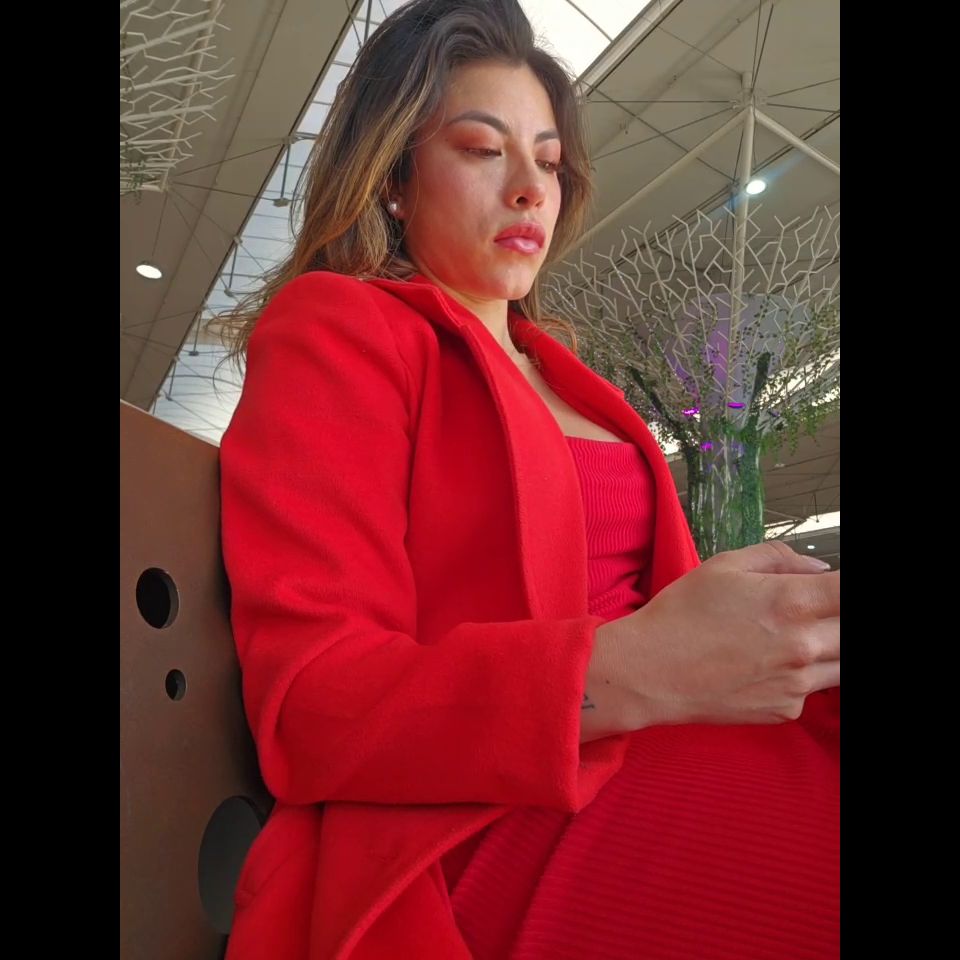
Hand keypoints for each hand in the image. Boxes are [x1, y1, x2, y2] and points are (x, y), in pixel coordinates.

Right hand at [593, 542, 839, 731]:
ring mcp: (798, 683)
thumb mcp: (723, 566)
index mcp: (792, 601)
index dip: (843, 588)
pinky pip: (813, 690)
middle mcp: (803, 645)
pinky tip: (765, 665)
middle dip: (835, 617)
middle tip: (807, 613)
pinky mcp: (786, 710)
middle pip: (852, 630)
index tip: (834, 590)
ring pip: (843, 664)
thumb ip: (777, 558)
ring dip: (827, 647)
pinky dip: (801, 677)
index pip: (849, 592)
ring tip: (788, 638)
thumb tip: (815, 568)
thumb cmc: (680, 615)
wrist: (650, 671)